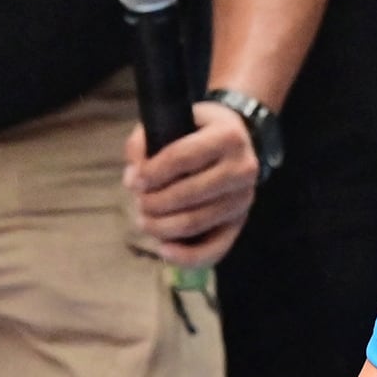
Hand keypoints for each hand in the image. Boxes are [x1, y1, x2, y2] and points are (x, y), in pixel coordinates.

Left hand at [127, 99, 260, 266]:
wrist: (236, 143)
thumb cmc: (198, 131)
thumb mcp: (174, 120)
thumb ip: (145, 141)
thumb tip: (133, 177)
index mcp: (228, 136)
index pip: (182, 157)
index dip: (151, 172)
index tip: (133, 181)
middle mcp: (243, 168)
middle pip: (188, 194)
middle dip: (153, 202)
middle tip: (138, 200)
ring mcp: (243, 199)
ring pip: (195, 222)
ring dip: (161, 226)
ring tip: (144, 219)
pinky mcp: (239, 223)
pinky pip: (214, 249)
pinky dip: (186, 256)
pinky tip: (163, 250)